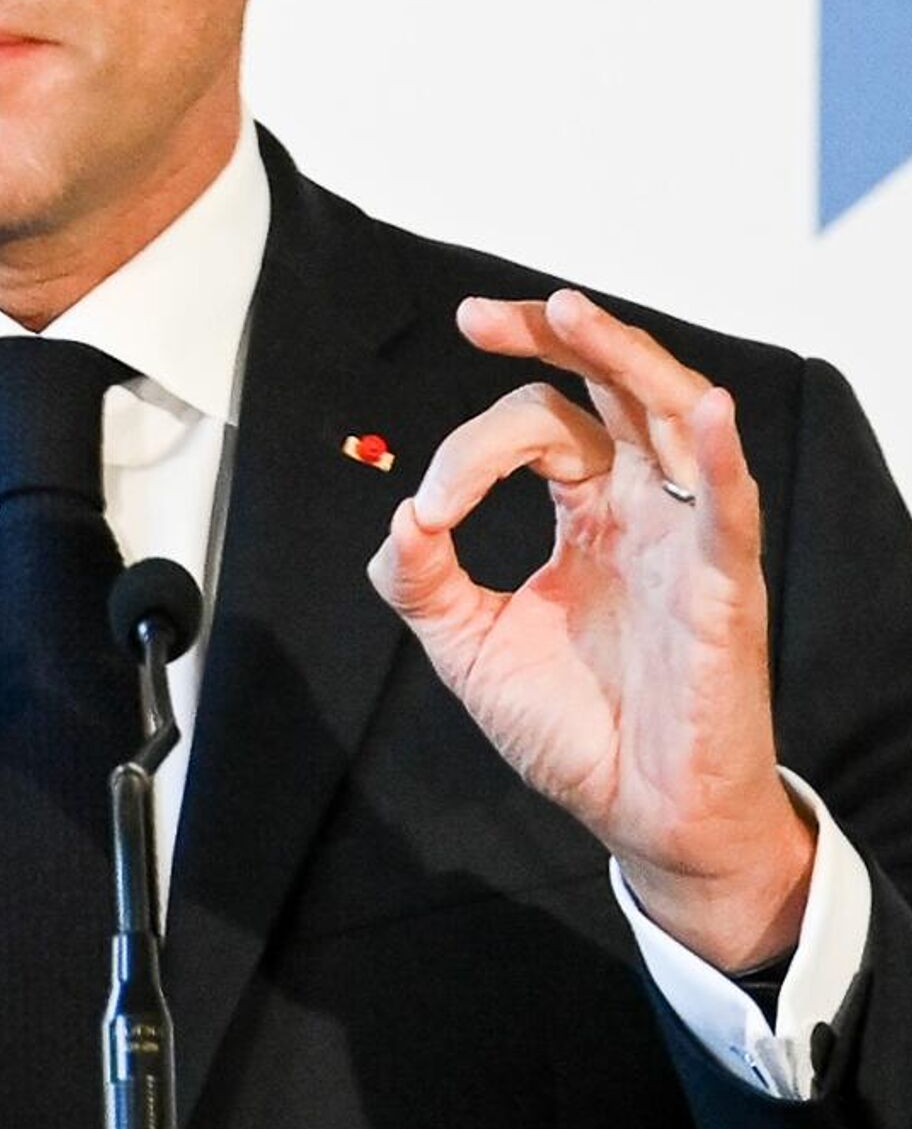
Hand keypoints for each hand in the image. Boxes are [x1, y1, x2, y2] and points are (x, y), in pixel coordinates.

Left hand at [367, 289, 813, 971]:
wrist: (636, 817)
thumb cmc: (573, 728)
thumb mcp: (469, 645)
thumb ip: (421, 579)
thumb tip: (399, 515)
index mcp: (586, 507)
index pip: (534, 425)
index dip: (469, 449)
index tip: (431, 507)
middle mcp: (640, 504)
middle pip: (605, 387)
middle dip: (549, 335)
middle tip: (479, 317)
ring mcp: (685, 537)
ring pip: (665, 415)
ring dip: (621, 357)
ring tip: (570, 311)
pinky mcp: (723, 587)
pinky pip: (730, 508)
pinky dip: (720, 455)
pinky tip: (705, 409)